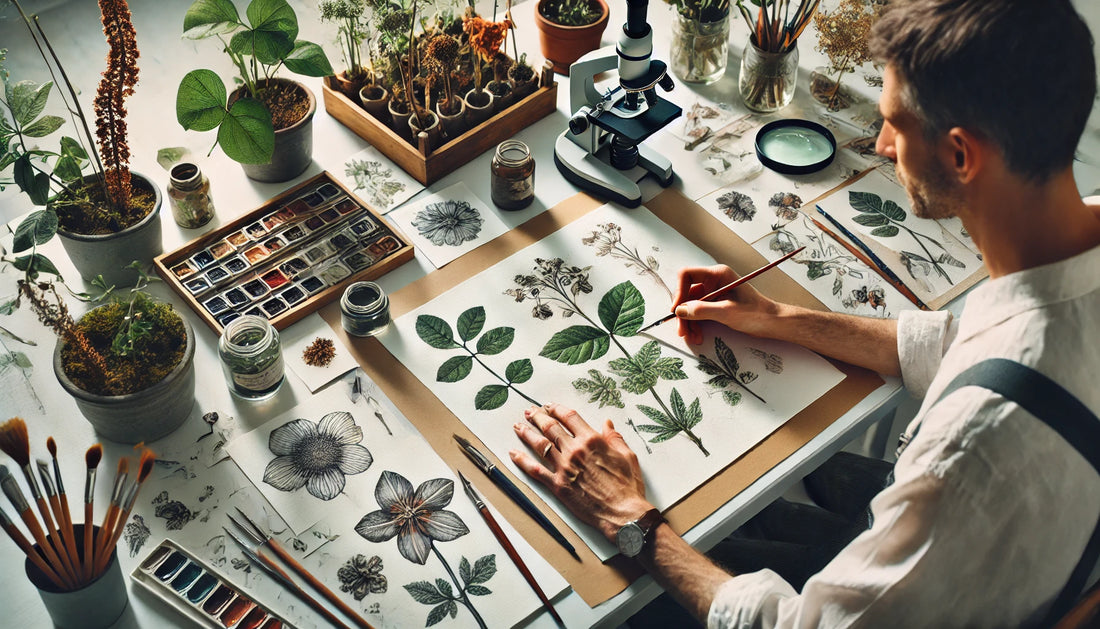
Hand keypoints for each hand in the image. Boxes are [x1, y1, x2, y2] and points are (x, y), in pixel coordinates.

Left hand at [510, 403, 653, 542]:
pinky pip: (535, 470)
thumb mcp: (627, 456)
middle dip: (538, 417)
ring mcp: (564, 467)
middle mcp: (574, 450)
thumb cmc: (627, 486)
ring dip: (527, 433)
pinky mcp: (557, 485)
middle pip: (551, 428)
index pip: (569, 417)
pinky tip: (514, 454)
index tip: (550, 406)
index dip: (557, 409)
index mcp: (592, 440)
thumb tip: (607, 424)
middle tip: (529, 412)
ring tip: (518, 426)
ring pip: (540, 445)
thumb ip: (614, 438)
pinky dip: (522, 461)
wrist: (622, 513)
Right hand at [673, 264, 780, 344]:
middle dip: (683, 313)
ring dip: (689, 322)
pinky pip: (699, 313)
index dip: (678, 292)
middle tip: (682, 331)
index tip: (677, 310)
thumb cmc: (756, 313)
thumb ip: (702, 310)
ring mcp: (715, 293)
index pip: (687, 276)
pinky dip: (696, 324)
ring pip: (691, 306)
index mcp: (718, 275)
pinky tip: (698, 335)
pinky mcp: (716, 304)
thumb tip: (680, 311)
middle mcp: (714, 281)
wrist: (773, 323)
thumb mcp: (727, 312)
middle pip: (687, 294)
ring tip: (692, 337)